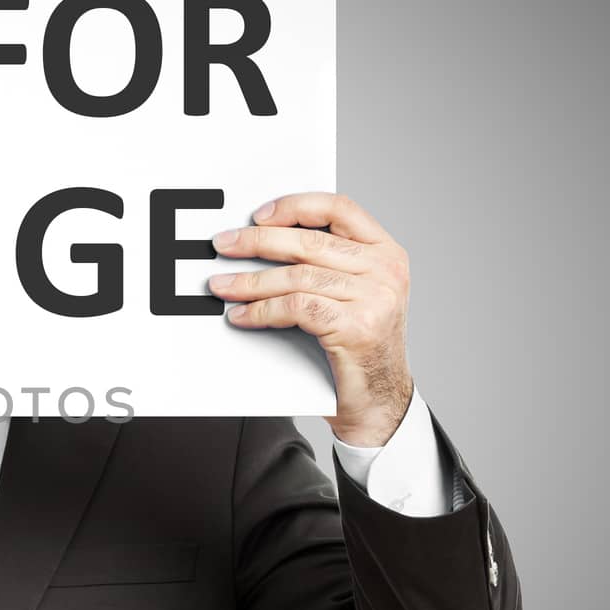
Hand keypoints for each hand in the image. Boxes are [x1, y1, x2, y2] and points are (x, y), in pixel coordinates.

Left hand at [207, 192, 413, 446]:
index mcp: (386, 253)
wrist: (380, 403)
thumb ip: (326, 265)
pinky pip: (296, 308)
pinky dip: (261, 311)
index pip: (340, 208)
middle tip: (224, 245)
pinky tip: (241, 316)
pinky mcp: (357, 327)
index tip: (258, 215)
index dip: (295, 206)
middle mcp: (386, 271)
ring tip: (222, 285)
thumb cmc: (358, 348)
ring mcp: (376, 298)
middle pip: (310, 241)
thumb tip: (264, 240)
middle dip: (257, 241)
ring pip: (297, 276)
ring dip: (250, 281)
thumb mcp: (353, 295)